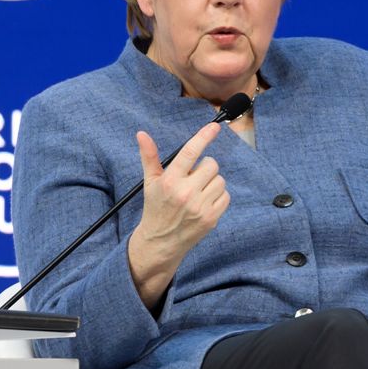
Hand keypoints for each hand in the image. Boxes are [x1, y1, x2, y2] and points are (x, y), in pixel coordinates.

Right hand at [128, 123, 229, 308]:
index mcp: (170, 181)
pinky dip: (218, 196)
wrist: (161, 242)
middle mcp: (185, 193)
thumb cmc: (156, 207)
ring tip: (198, 191)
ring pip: (220, 180)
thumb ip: (149, 156)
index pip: (190, 153)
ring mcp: (200, 207)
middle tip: (193, 178)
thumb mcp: (150, 182)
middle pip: (211, 165)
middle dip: (204, 168)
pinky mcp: (211, 218)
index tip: (215, 127)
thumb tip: (141, 134)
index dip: (203, 137)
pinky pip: (226, 196)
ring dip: (212, 182)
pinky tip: (205, 202)